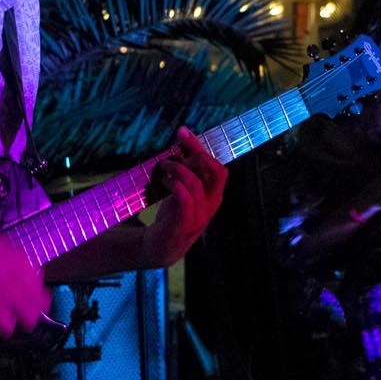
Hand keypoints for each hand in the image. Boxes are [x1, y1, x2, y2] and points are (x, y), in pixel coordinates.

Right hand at [0, 223, 49, 337]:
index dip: (41, 298)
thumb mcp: (2, 247)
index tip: (39, 301)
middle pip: (37, 308)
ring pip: (25, 321)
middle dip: (34, 313)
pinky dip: (1, 326)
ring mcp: (7, 298)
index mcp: (24, 266)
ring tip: (12, 321)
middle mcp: (20, 283)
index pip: (42, 290)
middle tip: (29, 316)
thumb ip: (17, 263)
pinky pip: (4, 326)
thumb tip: (25, 271)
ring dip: (19, 321)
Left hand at [141, 127, 227, 266]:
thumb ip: (186, 172)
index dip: (200, 146)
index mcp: (214, 194)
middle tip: (174, 152)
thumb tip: (181, 145)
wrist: (162, 248)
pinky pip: (185, 200)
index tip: (182, 132)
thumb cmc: (173, 215)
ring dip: (177, 169)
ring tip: (164, 167)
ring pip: (196, 183)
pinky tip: (164, 182)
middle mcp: (212, 204)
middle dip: (196, 155)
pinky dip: (175, 185)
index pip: (217, 166)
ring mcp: (200, 216)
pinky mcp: (184, 225)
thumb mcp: (183, 191)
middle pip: (216, 171)